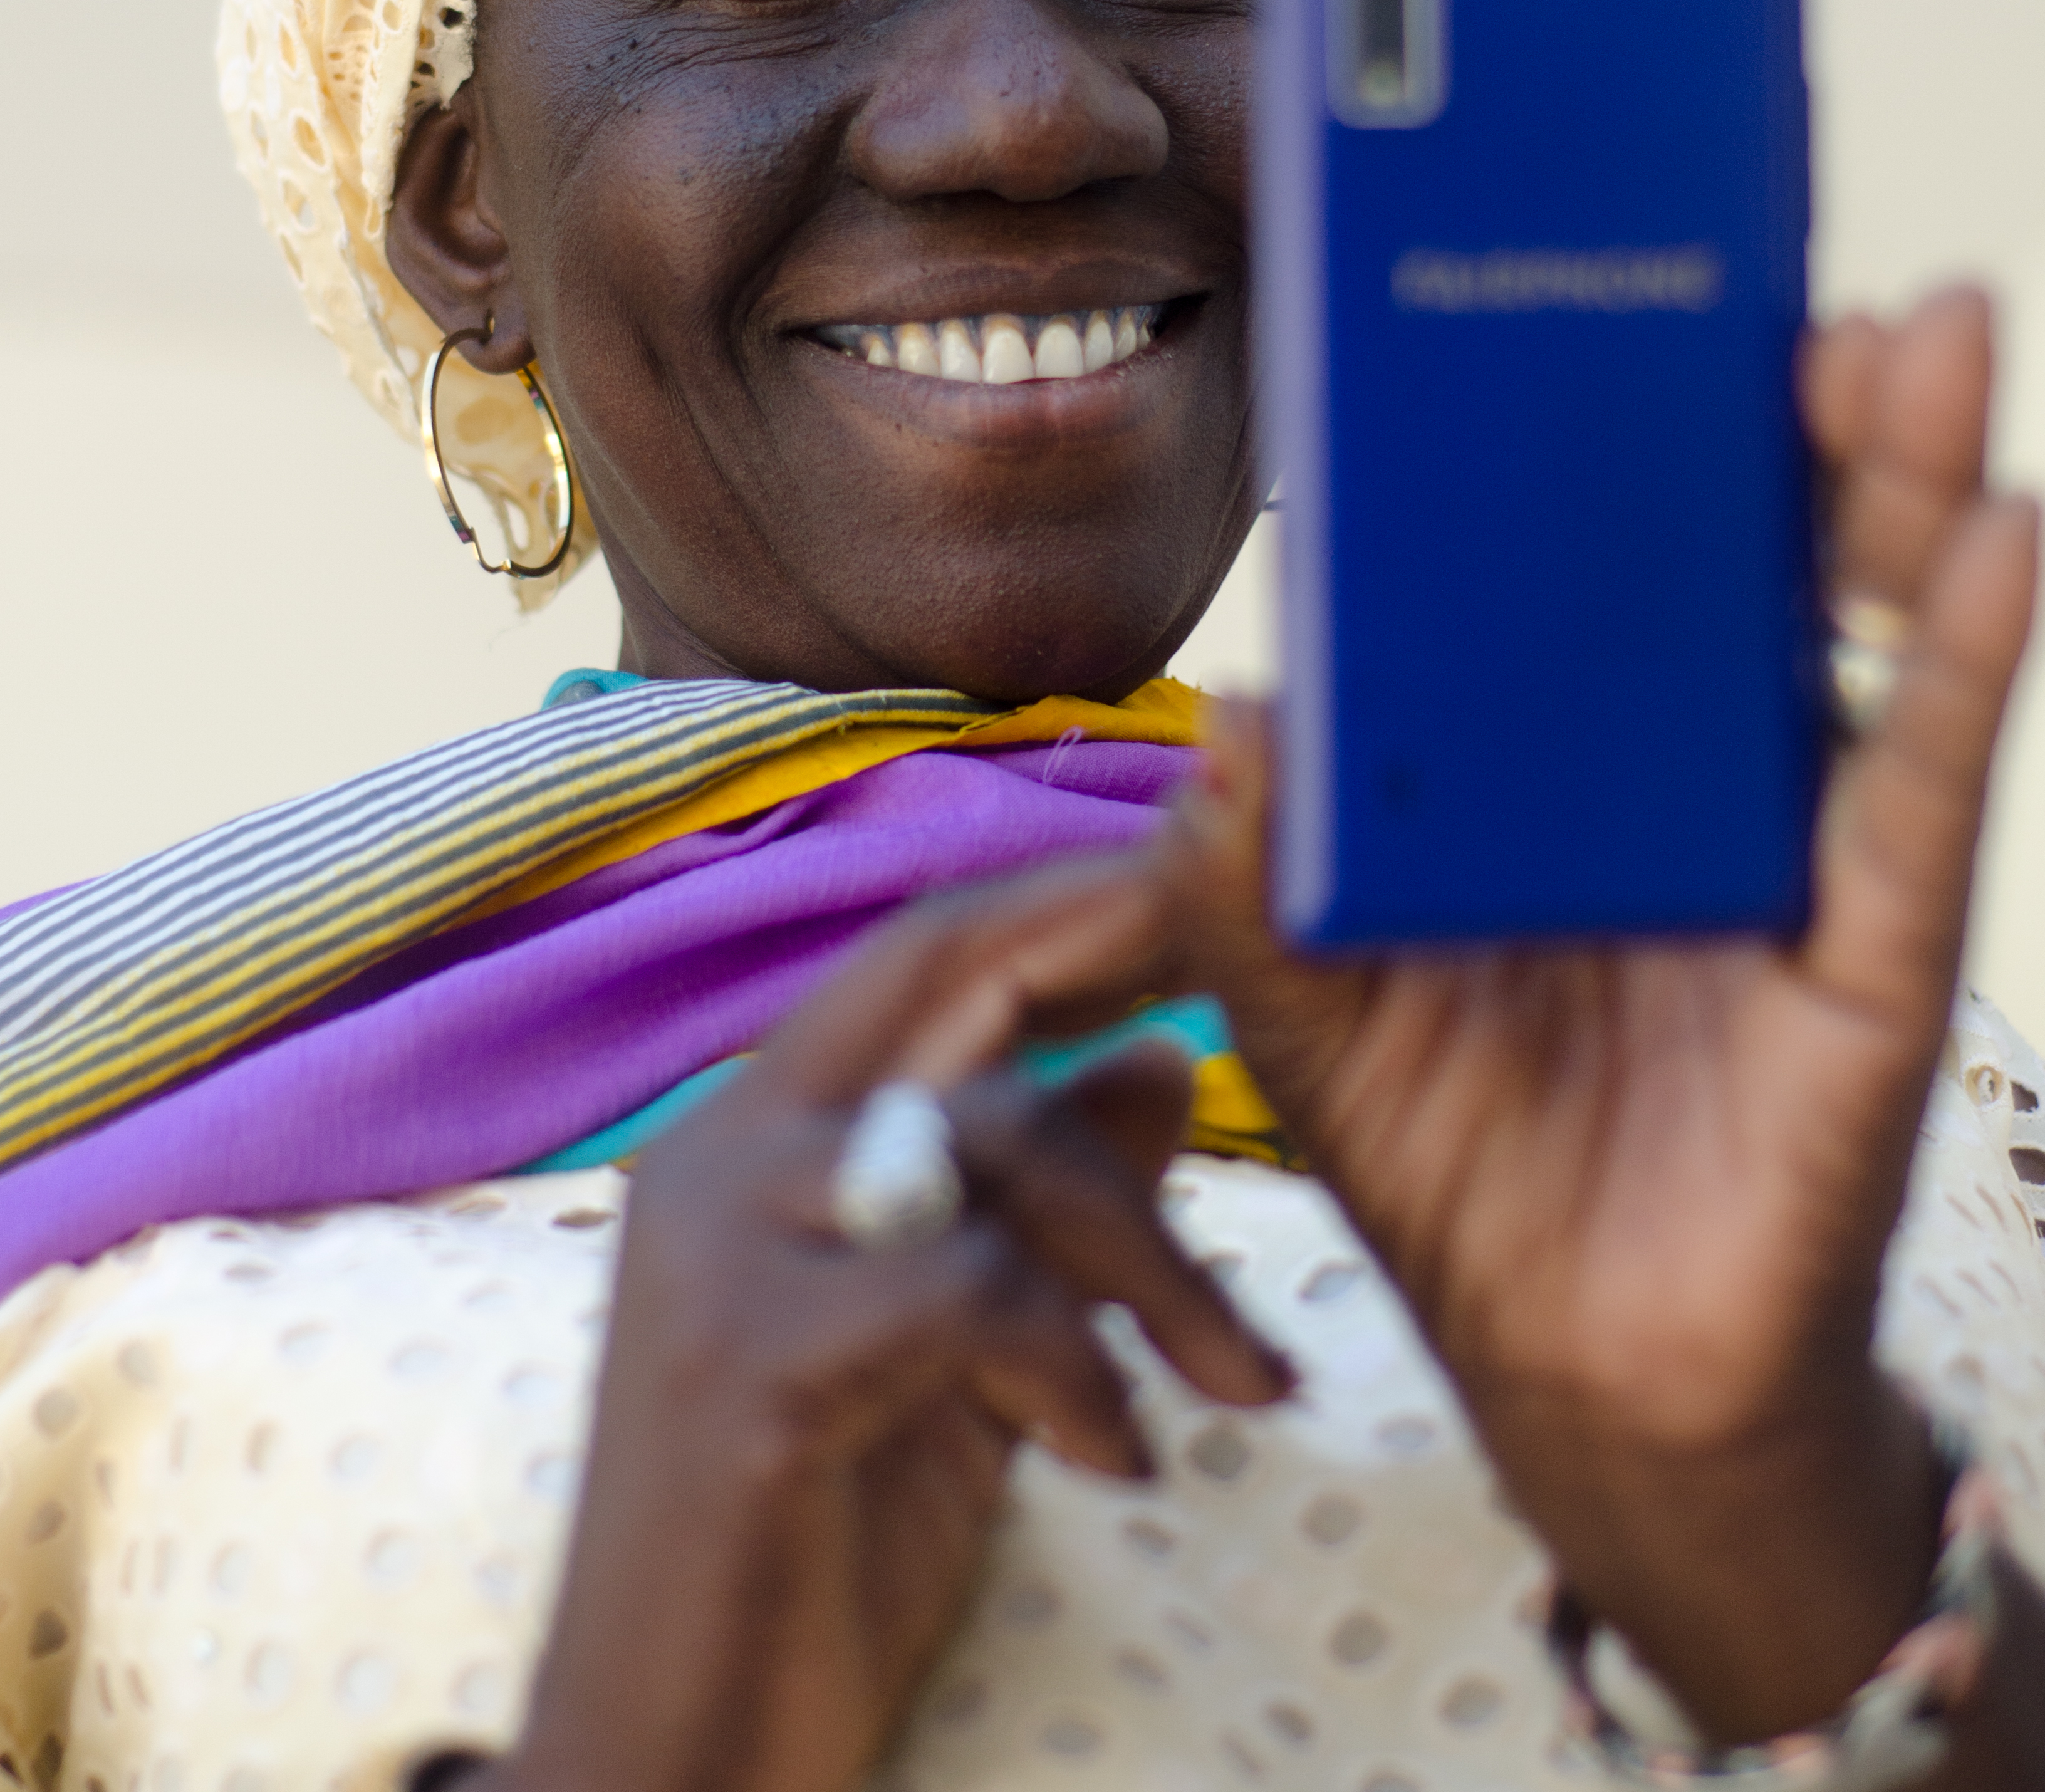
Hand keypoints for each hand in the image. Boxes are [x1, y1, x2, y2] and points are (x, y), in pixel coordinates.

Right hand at [489, 858, 1290, 1791]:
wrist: (663, 1765)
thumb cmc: (812, 1552)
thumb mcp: (962, 1357)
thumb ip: (1041, 1211)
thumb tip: (1159, 1055)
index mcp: (759, 1137)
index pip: (920, 953)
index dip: (1066, 901)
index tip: (1206, 878)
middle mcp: (721, 1154)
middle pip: (945, 974)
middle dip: (1114, 937)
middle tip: (1272, 955)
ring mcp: (723, 1248)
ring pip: (999, 1140)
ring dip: (1158, 1259)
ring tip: (1237, 1381)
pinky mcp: (751, 1362)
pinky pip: (974, 1290)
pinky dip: (1079, 1366)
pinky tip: (1116, 1457)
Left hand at [1164, 287, 2038, 1747]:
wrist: (1582, 1367)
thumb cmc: (1461, 1157)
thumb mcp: (1308, 1010)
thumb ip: (1250, 878)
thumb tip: (1238, 726)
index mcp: (1555, 752)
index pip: (1590, 556)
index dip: (1600, 425)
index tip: (1597, 276)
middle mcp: (1689, 766)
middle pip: (1747, 547)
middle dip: (1776, 401)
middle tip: (1777, 265)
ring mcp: (1793, 842)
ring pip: (1860, 620)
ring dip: (1897, 469)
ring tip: (1919, 332)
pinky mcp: (1867, 947)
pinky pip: (1919, 783)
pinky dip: (1961, 658)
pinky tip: (1998, 538)